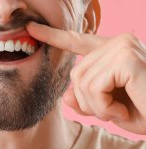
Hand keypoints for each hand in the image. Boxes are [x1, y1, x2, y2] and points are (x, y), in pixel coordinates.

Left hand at [27, 22, 145, 134]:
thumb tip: (66, 95)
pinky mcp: (126, 57)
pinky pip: (94, 87)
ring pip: (81, 82)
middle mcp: (118, 42)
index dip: (53, 36)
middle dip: (89, 101)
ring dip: (98, 106)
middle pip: (75, 74)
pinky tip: (123, 109)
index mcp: (113, 52)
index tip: (32, 29)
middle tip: (114, 109)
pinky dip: (104, 106)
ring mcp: (123, 46)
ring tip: (122, 109)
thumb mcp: (111, 108)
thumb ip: (87, 100)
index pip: (78, 42)